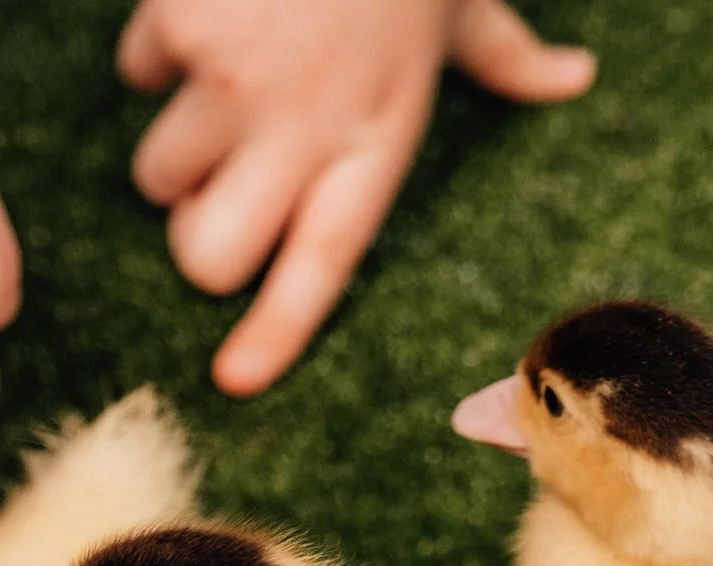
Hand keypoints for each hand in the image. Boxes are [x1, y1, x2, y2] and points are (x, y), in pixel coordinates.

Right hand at [120, 0, 592, 396]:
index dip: (277, 327)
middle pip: (209, 255)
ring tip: (212, 84)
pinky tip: (200, 9)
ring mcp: (239, 84)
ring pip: (159, 178)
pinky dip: (156, 50)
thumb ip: (507, 56)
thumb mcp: (462, 3)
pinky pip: (138, 78)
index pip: (324, 262)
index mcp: (380, 136)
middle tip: (213, 196)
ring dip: (172, 144)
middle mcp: (308, 128)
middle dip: (194, 239)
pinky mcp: (183, 31)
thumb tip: (574, 77)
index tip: (235, 380)